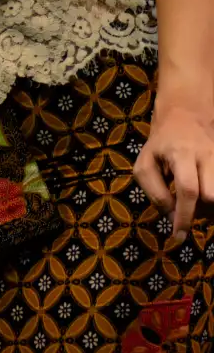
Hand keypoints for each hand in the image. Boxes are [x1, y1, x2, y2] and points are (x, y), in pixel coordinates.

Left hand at [135, 91, 213, 247]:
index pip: (188, 190)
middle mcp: (207, 156)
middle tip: (188, 213)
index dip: (185, 215)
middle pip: (212, 196)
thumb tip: (170, 215)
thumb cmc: (161, 144)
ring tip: (198, 207)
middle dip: (201, 213)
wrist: (187, 117)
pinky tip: (207, 202)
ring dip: (211, 210)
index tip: (178, 236)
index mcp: (181, 154)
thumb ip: (154, 190)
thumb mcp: (145, 163)